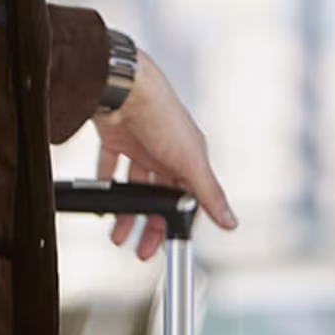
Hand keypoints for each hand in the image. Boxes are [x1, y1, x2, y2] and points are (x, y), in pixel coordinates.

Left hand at [92, 50, 237, 259]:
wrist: (124, 86)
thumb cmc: (162, 113)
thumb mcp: (191, 160)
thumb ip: (208, 193)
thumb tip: (230, 220)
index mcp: (188, 156)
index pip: (187, 198)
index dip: (177, 222)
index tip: (168, 243)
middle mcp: (165, 151)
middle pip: (159, 196)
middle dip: (150, 224)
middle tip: (141, 248)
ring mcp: (140, 145)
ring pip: (134, 186)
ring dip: (127, 212)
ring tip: (118, 235)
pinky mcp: (117, 138)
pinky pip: (110, 166)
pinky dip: (106, 184)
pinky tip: (103, 201)